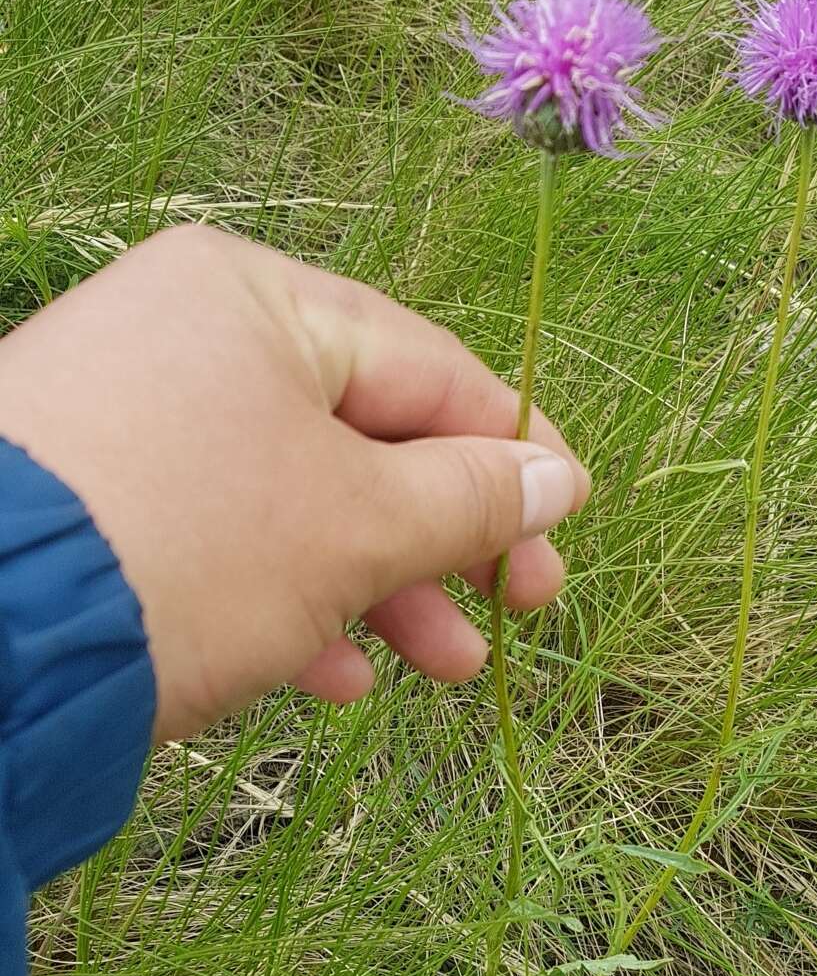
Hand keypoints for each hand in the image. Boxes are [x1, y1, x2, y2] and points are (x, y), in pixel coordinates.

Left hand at [0, 226, 588, 739]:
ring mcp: (127, 416)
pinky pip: (219, 535)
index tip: (566, 529)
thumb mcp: (355, 525)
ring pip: (293, 496)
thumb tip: (557, 480)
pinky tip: (334, 680)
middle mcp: (183, 333)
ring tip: (442, 670)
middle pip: (361, 435)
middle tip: (517, 614)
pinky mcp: (91, 498)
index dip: (511, 451)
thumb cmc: (192, 547)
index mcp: (252, 296)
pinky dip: (287, 600)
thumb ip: (466, 499)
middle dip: (446, 540)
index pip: (426, 365)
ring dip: (381, 587)